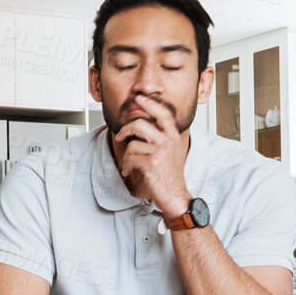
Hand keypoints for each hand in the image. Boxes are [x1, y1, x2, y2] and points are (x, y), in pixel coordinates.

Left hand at [112, 94, 190, 215]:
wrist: (175, 195)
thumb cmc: (170, 175)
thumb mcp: (170, 152)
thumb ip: (160, 137)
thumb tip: (142, 125)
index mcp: (173, 136)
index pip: (163, 113)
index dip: (150, 104)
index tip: (139, 99)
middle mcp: (168, 141)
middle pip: (140, 124)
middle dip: (125, 130)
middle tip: (120, 136)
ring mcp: (160, 151)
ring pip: (132, 143)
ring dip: (127, 156)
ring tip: (129, 163)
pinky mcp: (151, 162)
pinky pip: (130, 157)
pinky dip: (127, 166)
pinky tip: (130, 171)